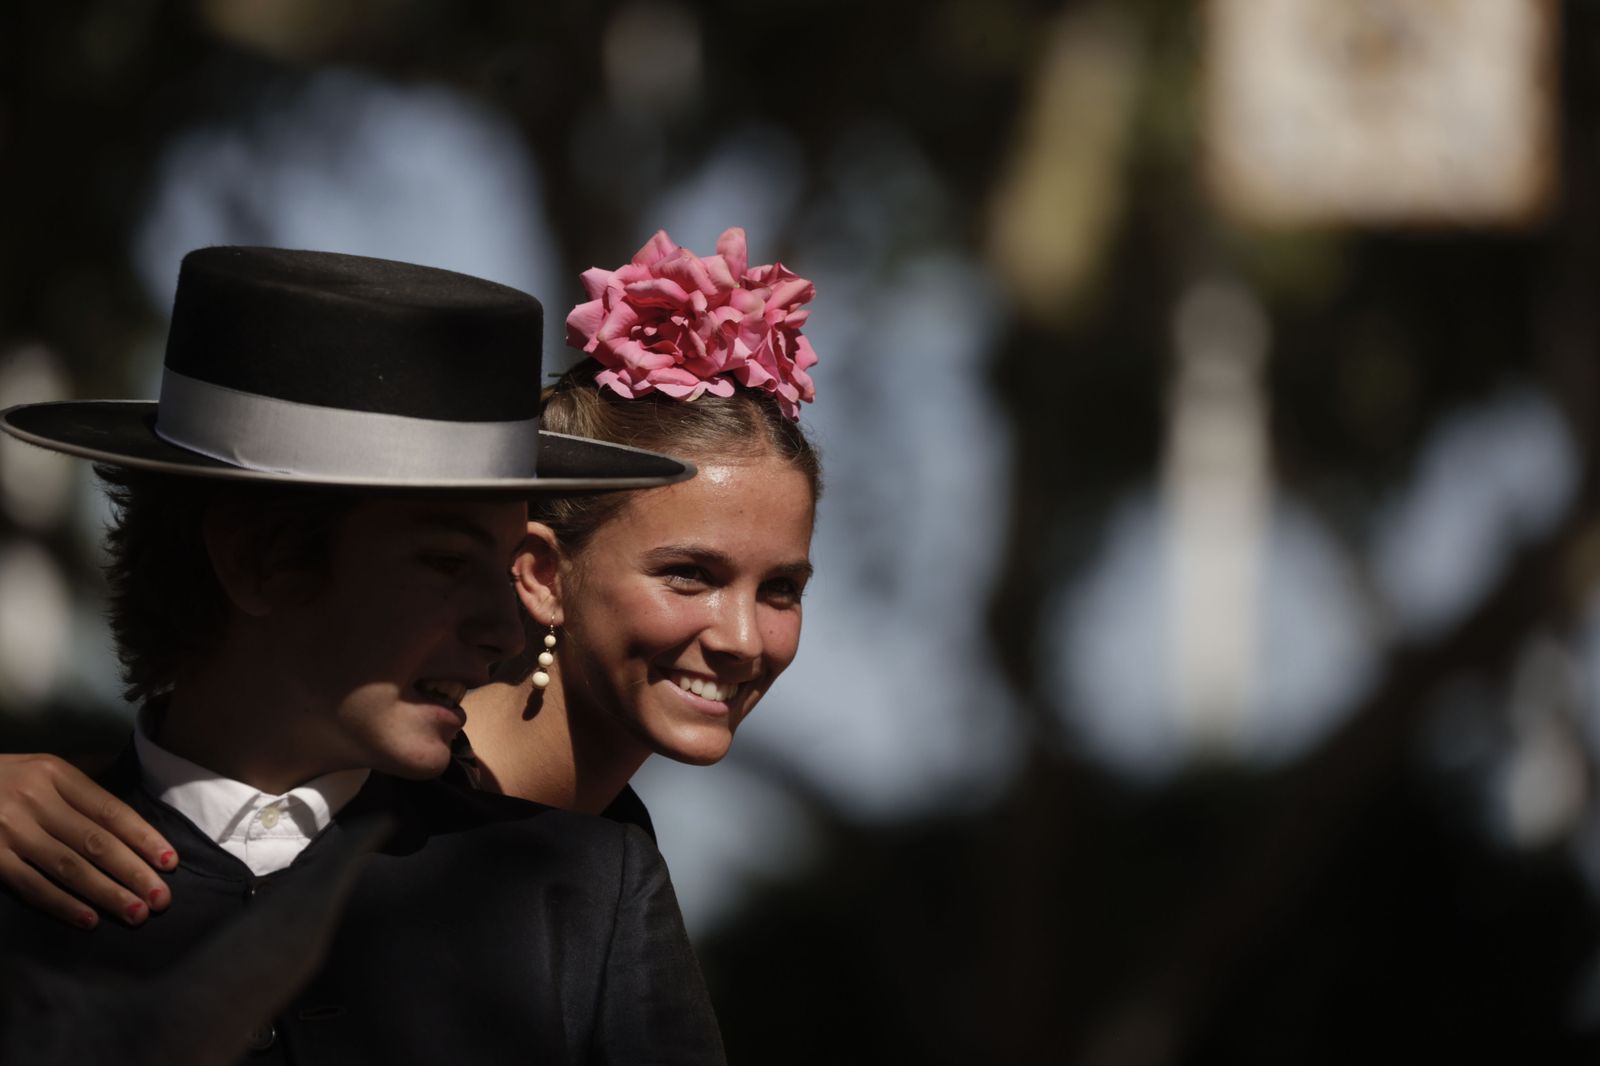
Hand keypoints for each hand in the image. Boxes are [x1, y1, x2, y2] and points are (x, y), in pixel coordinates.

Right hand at [0, 753, 176, 928]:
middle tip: (162, 898)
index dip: (143, 838)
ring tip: (136, 913)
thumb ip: (84, 778)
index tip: (170, 862)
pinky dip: (62, 904)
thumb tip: (130, 778)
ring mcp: (9, 831)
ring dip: (106, 893)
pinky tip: (89, 919)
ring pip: (68, 867)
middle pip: (96, 842)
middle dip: (133, 872)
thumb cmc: (2, 778)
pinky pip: (31, 886)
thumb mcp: (41, 766)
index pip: (111, 810)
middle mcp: (34, 800)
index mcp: (55, 774)